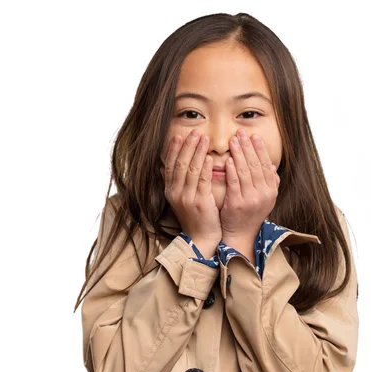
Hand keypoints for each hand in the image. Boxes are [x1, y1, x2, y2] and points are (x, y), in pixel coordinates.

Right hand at [161, 129, 222, 248]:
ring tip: (204, 138)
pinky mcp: (200, 203)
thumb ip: (172, 183)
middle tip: (195, 132)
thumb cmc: (194, 218)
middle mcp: (175, 193)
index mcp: (169, 191)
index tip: (179, 135)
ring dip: (197, 152)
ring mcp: (186, 198)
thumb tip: (160, 167)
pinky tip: (210, 157)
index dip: (173, 149)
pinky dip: (205, 168)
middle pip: (179, 164)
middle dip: (187, 146)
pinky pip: (202, 181)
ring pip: (190, 170)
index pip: (169, 165)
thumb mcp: (179, 200)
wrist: (200, 239)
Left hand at [220, 128, 279, 239]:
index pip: (266, 164)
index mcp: (271, 190)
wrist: (241, 235)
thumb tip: (272, 166)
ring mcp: (251, 199)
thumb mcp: (264, 199)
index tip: (253, 136)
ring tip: (233, 141)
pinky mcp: (237, 204)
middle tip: (240, 133)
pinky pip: (234, 183)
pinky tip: (228, 160)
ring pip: (245, 171)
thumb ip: (269, 182)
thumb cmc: (250, 214)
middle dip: (248, 147)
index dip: (259, 149)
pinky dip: (231, 170)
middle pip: (256, 165)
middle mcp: (264, 194)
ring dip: (239, 154)